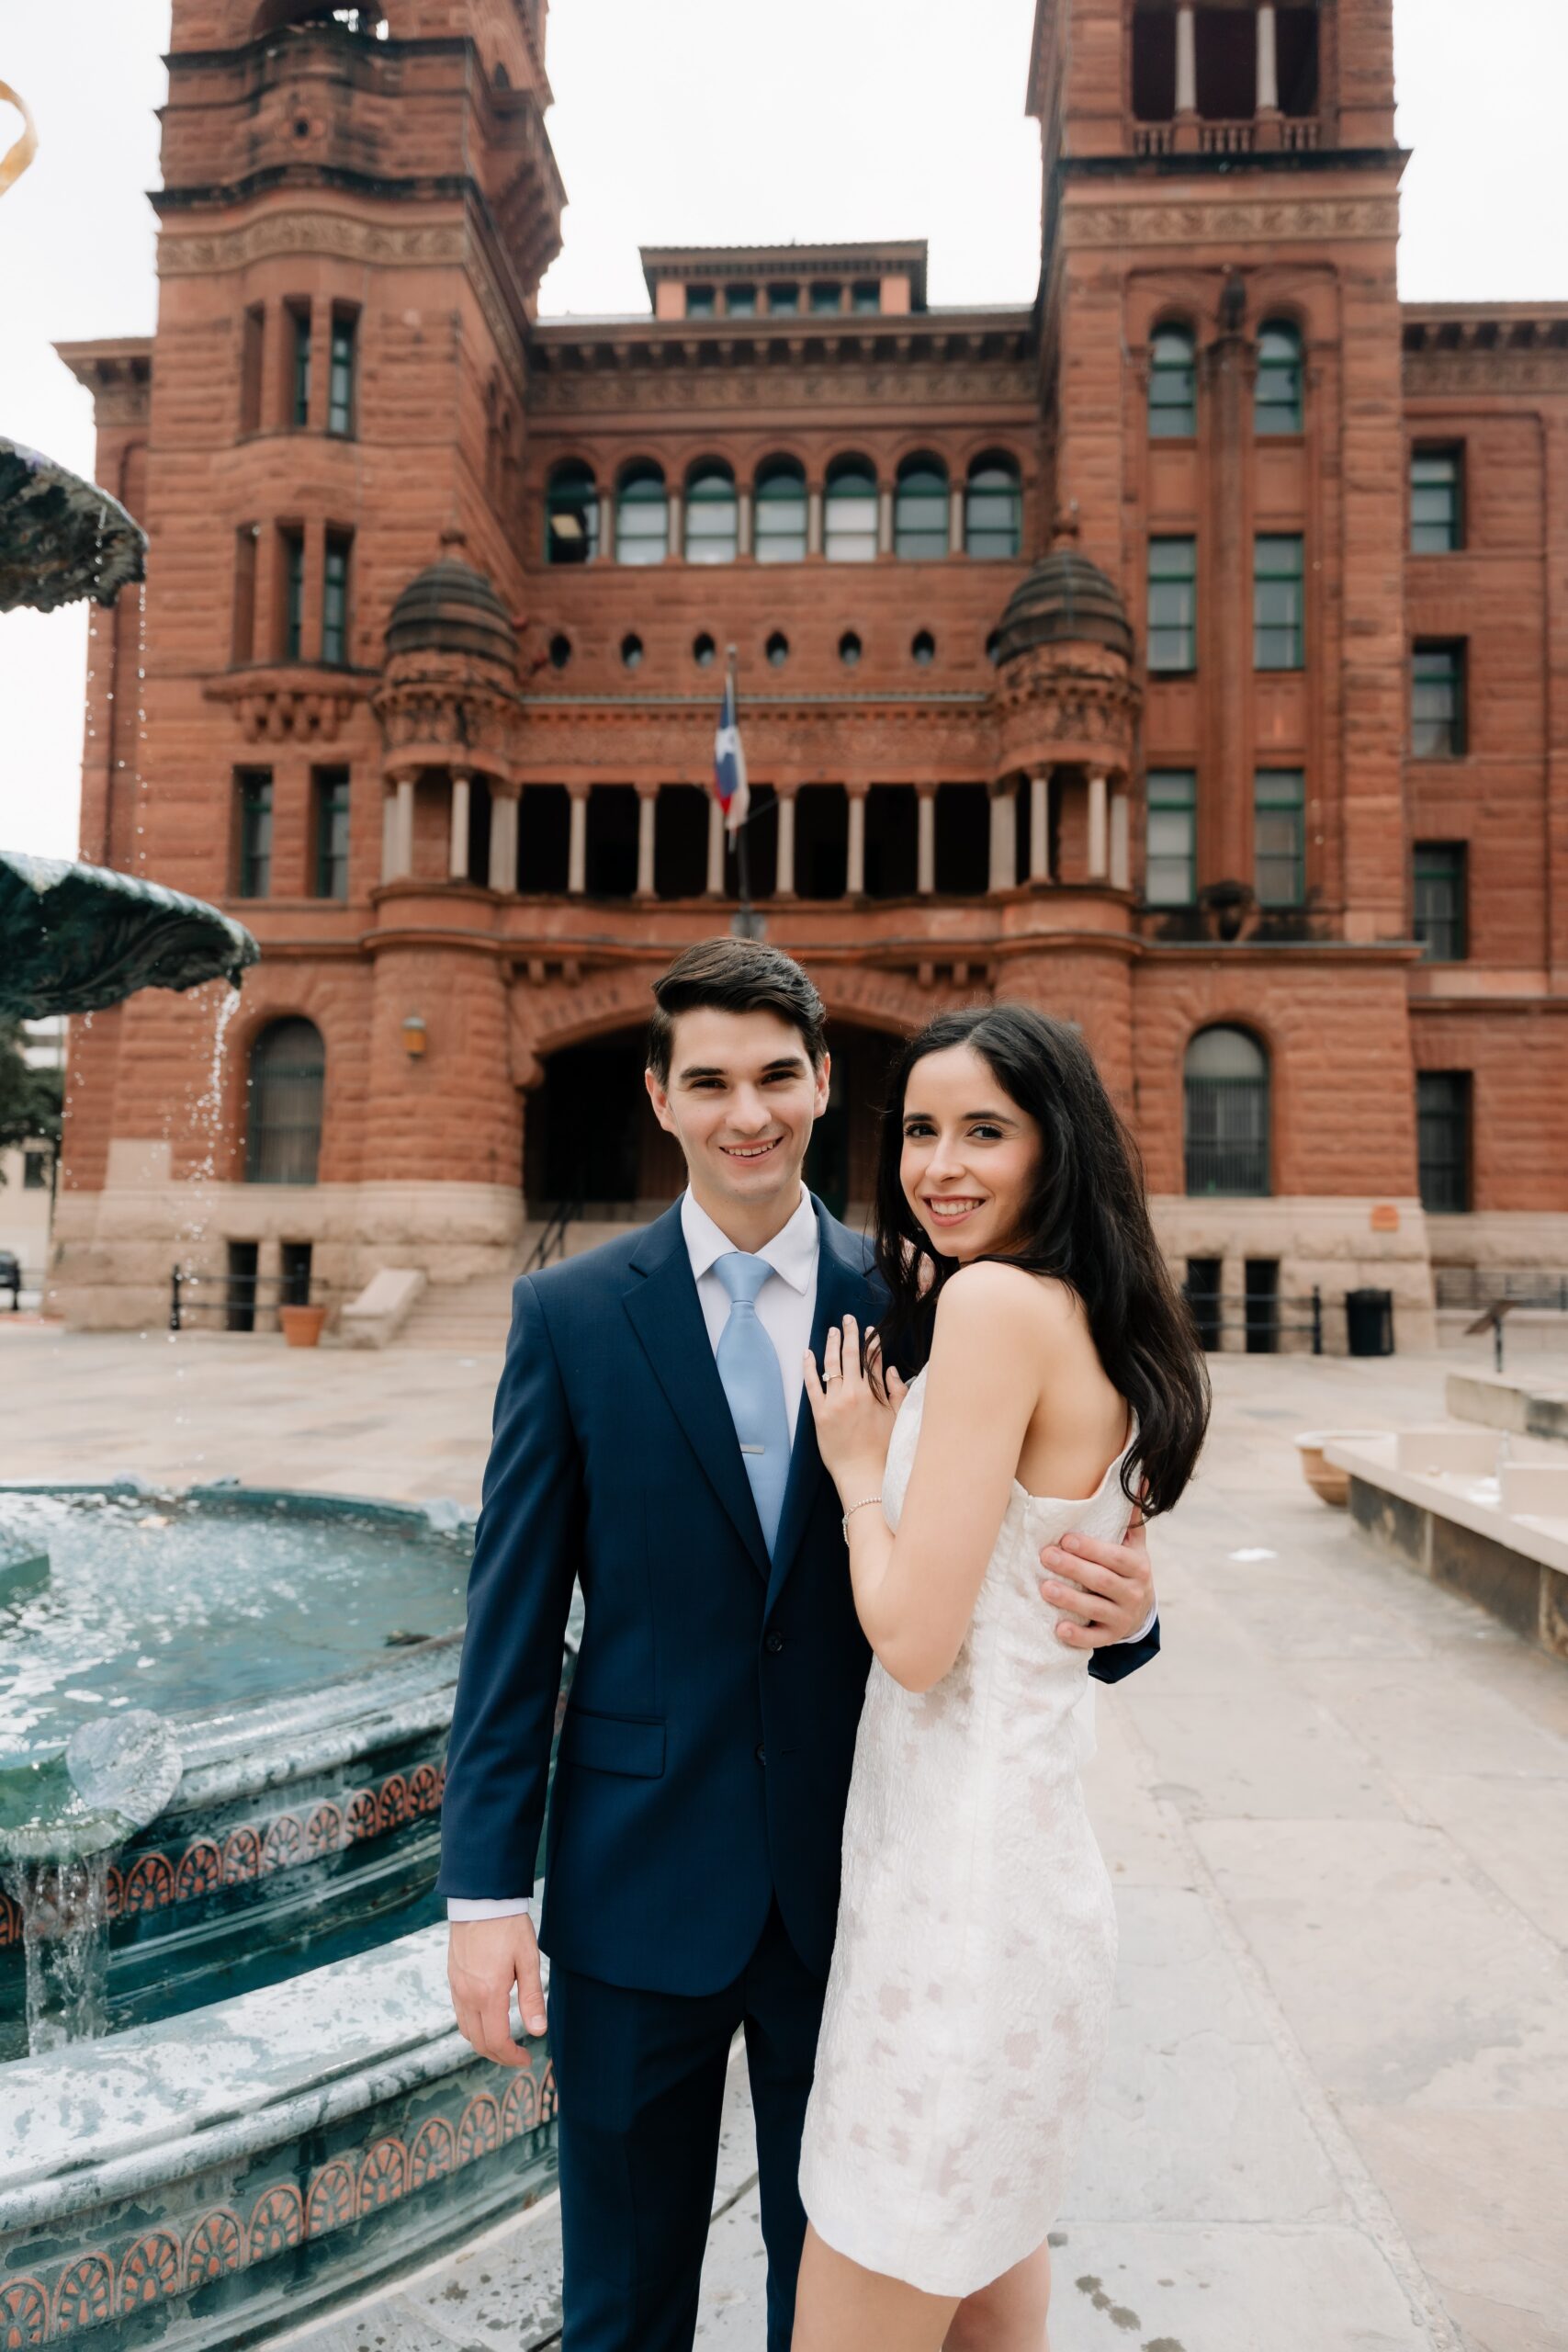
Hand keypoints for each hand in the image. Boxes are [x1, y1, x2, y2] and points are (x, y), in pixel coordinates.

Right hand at [448, 1912, 544, 2066]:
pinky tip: (488, 2019)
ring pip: (466, 2030)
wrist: (481, 1899)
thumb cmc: (509, 1927)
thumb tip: (538, 2032)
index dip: (511, 2056)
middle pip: (478, 2042)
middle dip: (498, 2055)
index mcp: (488, 1994)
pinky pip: (459, 2013)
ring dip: (484, 2043)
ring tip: (504, 2041)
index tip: (526, 2059)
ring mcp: (456, 1987)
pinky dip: (473, 2026)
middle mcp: (467, 1995)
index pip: (497, 2041)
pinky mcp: (453, 1978)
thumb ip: (532, 1998)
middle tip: (518, 2055)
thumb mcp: (528, 1960)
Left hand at [803, 1314, 905, 1493]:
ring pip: (831, 1365)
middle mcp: (854, 1393)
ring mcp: (835, 1402)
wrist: (862, 1472)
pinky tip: (807, 1353)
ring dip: (831, 1344)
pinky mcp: (820, 1413)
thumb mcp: (899, 1418)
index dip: (872, 1343)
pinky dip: (809, 1367)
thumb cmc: (883, 1449)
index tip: (871, 1331)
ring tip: (832, 1330)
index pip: (873, 1360)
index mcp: (874, 1394)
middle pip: (851, 1355)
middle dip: (850, 1334)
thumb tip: (890, 1370)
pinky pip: (812, 1385)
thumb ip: (897, 1392)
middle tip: (849, 1319)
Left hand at [1038, 1500, 1154, 1649]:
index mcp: (1137, 1566)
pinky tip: (1059, 1628)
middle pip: (1102, 1581)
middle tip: (1045, 1556)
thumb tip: (1138, 1476)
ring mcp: (1122, 1617)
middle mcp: (1134, 1592)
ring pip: (1096, 1609)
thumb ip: (1131, 1515)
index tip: (1066, 1539)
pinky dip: (1078, 1635)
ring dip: (1070, 1600)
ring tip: (1045, 1588)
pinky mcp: (1111, 1637)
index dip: (1092, 1549)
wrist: (1140, 1611)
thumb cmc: (1127, 1568)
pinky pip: (1094, 1639)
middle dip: (1073, 1569)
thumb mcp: (1133, 1543)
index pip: (1115, 1556)